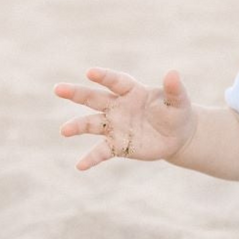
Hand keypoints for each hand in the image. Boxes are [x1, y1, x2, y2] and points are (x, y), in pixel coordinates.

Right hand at [54, 68, 196, 170]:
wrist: (177, 136)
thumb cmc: (177, 112)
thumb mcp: (179, 101)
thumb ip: (174, 89)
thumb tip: (173, 73)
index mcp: (132, 91)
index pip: (116, 82)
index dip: (104, 76)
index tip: (90, 73)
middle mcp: (118, 107)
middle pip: (94, 98)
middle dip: (76, 93)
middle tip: (58, 89)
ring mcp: (115, 126)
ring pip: (92, 124)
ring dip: (77, 126)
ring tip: (64, 130)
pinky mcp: (117, 145)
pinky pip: (101, 151)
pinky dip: (91, 158)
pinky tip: (80, 166)